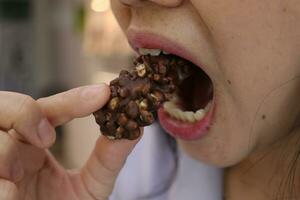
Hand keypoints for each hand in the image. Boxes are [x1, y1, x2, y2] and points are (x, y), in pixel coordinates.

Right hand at [0, 84, 140, 199]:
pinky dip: (1, 183)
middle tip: (48, 138)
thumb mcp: (90, 186)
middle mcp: (10, 147)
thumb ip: (108, 159)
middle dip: (25, 113)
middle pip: (5, 105)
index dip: (73, 99)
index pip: (48, 108)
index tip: (103, 94)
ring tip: (23, 175)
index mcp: (34, 144)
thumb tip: (135, 130)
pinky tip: (13, 194)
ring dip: (7, 151)